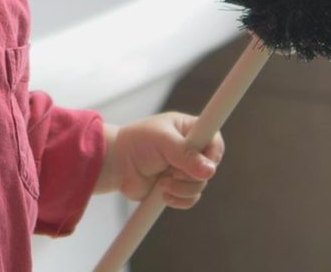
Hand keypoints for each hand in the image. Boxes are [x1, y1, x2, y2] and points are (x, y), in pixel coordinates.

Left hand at [106, 112, 224, 208]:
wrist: (116, 164)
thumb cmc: (136, 142)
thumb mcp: (162, 141)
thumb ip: (186, 154)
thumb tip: (209, 170)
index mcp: (190, 130)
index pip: (215, 141)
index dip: (213, 154)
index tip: (205, 163)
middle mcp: (191, 150)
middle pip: (210, 168)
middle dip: (190, 175)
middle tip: (171, 171)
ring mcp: (184, 170)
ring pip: (200, 186)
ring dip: (181, 188)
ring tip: (162, 182)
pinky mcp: (178, 187)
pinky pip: (190, 199)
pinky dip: (178, 199)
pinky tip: (162, 193)